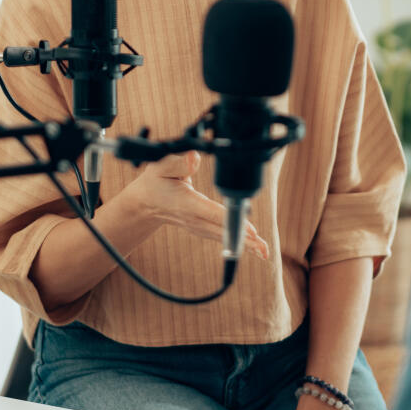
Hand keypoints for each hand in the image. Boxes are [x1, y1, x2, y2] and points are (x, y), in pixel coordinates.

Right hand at [123, 152, 268, 259]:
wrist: (146, 203)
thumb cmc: (155, 181)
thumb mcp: (161, 165)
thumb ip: (179, 162)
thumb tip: (195, 158)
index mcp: (187, 203)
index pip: (212, 213)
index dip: (230, 220)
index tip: (248, 230)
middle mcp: (194, 219)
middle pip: (222, 231)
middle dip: (244, 240)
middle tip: (264, 249)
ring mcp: (198, 226)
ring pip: (224, 237)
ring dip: (245, 245)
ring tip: (264, 252)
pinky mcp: (203, 229)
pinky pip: (222, 237)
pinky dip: (239, 244)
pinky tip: (255, 248)